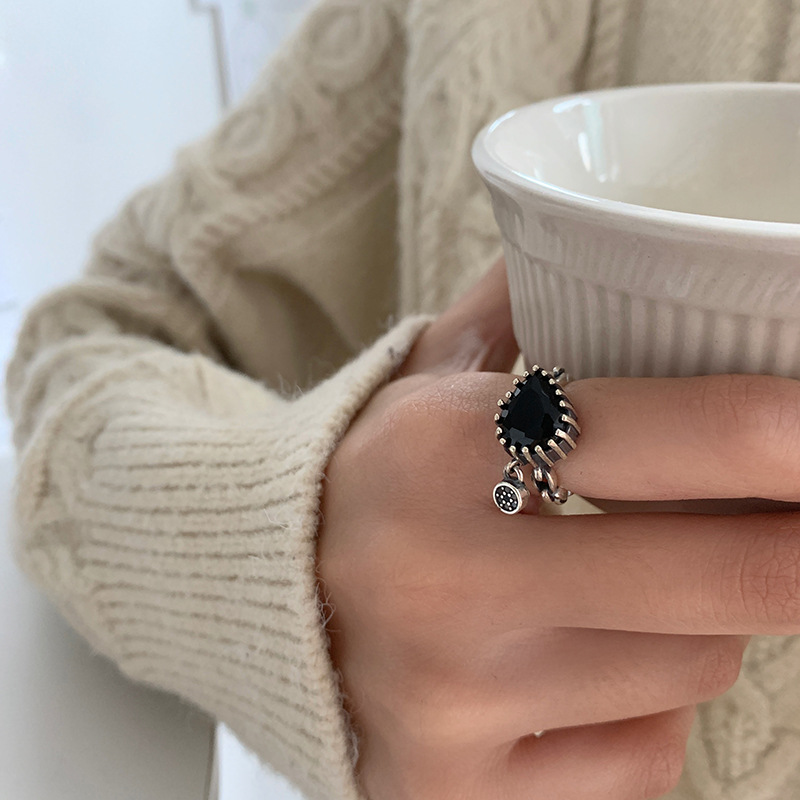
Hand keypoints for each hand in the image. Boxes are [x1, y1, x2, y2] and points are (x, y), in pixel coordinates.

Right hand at [317, 258, 799, 799]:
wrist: (258, 591)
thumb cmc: (365, 472)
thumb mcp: (427, 371)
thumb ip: (520, 299)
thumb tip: (618, 242)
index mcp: (446, 450)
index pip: (677, 437)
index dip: (790, 430)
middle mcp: (447, 581)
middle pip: (733, 575)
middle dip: (794, 537)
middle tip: (790, 508)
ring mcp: (455, 701)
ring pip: (694, 665)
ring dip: (694, 619)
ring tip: (622, 586)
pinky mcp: (459, 788)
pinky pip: (641, 755)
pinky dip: (639, 710)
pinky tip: (572, 671)